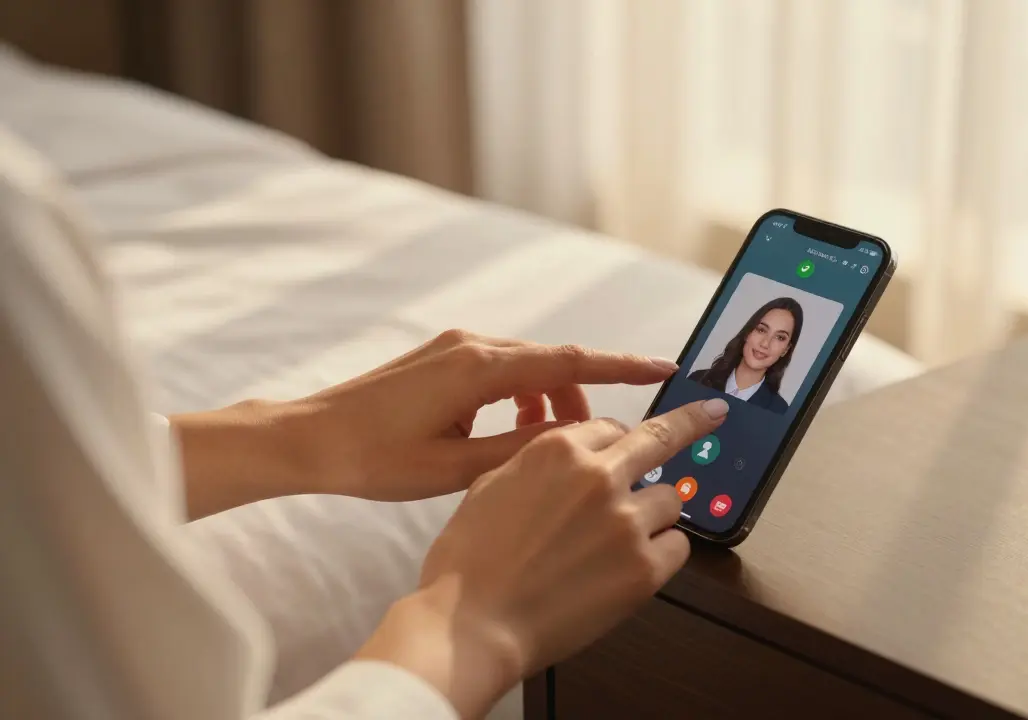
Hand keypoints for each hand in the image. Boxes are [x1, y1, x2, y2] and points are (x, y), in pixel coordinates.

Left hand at [172, 330, 677, 518]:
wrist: (305, 438)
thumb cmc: (372, 458)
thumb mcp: (455, 468)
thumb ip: (522, 450)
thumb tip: (575, 439)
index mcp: (479, 368)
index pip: (570, 361)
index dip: (623, 366)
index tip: (666, 368)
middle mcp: (470, 345)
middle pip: (552, 363)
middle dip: (581, 397)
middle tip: (594, 440)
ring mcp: (453, 346)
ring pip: (526, 368)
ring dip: (546, 402)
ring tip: (541, 448)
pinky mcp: (440, 357)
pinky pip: (499, 371)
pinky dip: (518, 398)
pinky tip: (506, 435)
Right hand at [356, 397, 729, 718]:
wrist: (474, 625)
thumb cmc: (469, 561)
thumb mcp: (492, 485)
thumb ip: (540, 464)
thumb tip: (572, 460)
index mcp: (558, 449)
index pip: (609, 429)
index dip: (614, 446)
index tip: (629, 446)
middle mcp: (600, 476)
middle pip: (661, 439)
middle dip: (692, 421)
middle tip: (714, 413)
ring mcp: (627, 521)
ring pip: (671, 499)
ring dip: (653, 515)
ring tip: (620, 543)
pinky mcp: (644, 569)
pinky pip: (677, 547)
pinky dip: (661, 555)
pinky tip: (632, 569)